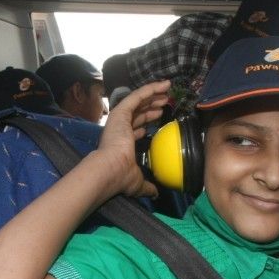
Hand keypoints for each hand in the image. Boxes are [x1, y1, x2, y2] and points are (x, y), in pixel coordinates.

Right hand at [95, 79, 170, 197]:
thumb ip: (148, 186)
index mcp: (122, 142)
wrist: (111, 168)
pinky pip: (137, 96)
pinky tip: (162, 85)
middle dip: (152, 106)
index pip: (136, 127)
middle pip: (138, 113)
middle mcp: (120, 128)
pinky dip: (150, 89)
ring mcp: (119, 119)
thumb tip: (156, 193)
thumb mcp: (138, 181)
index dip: (148, 121)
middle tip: (166, 102)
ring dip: (153, 95)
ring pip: (138, 102)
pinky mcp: (121, 112)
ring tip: (167, 91)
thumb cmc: (122, 175)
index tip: (160, 117)